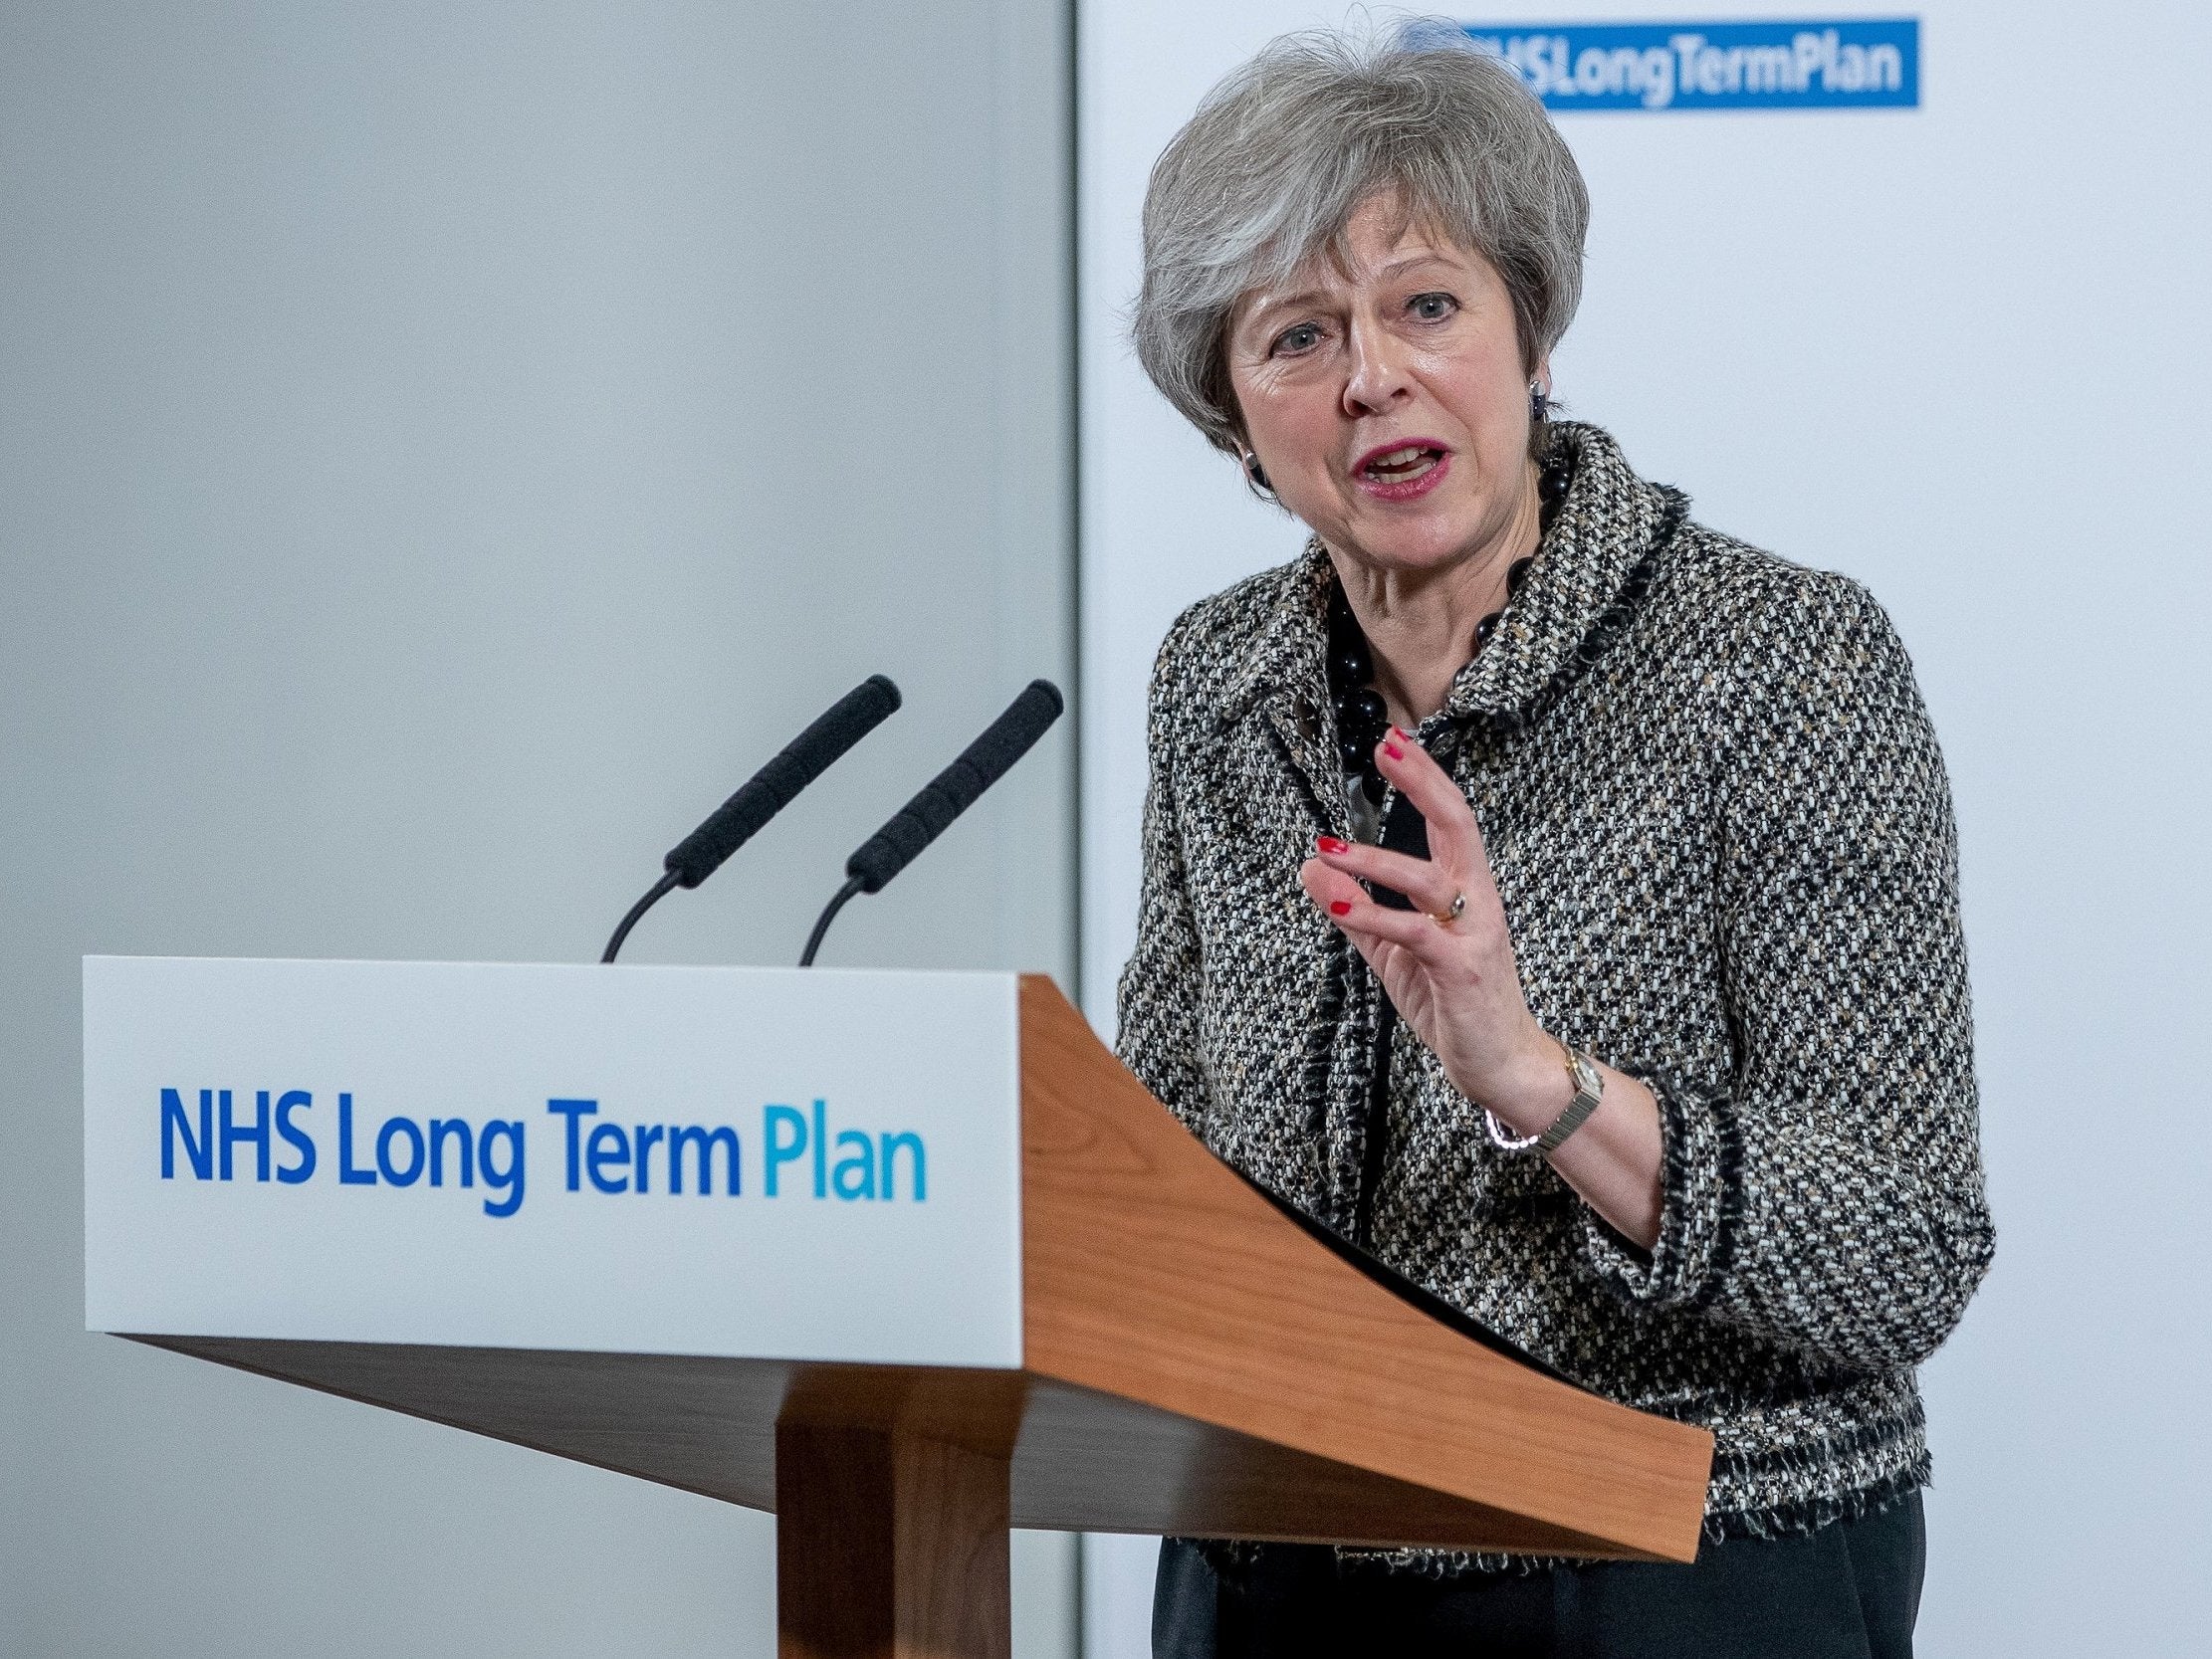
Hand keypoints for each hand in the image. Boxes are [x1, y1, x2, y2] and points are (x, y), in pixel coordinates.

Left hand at [1298, 728, 1564, 1131]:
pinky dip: (1374, 917)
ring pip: (1427, 879)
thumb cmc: (1454, 1003)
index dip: (1423, 778)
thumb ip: (1354, 909)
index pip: (1448, 819)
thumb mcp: (1392, 952)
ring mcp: (1473, 934)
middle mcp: (1477, 902)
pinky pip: (1415, 933)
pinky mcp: (1461, 969)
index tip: (1392, 741)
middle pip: (1457, 825)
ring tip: (1324, 847)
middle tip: (1386, 746)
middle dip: (1423, 782)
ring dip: (1373, 860)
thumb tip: (1311, 866)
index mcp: (1465, 890)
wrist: (1500, 1064)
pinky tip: (1338, 909)